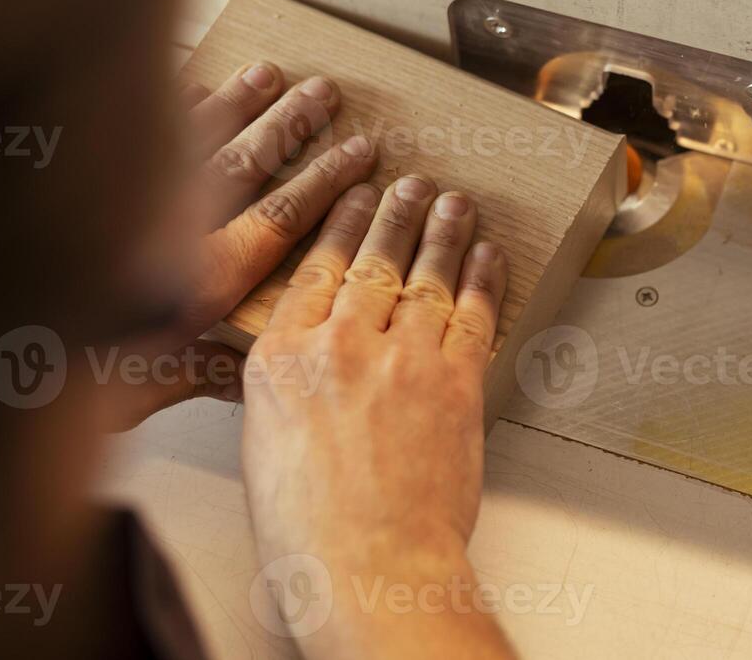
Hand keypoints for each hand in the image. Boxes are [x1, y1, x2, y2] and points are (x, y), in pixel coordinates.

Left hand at [99, 61, 377, 430]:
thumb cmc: (58, 375)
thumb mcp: (140, 387)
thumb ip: (201, 372)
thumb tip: (252, 374)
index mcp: (197, 279)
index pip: (279, 218)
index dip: (326, 185)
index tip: (360, 158)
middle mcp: (168, 224)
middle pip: (245, 161)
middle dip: (292, 125)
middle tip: (328, 94)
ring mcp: (124, 190)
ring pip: (193, 133)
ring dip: (238, 101)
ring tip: (271, 74)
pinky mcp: (78, 170)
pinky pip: (128, 122)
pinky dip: (164, 99)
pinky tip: (191, 78)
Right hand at [240, 178, 514, 658]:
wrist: (367, 567)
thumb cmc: (310, 530)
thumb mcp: (264, 443)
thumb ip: (287, 386)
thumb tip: (307, 362)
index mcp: (281, 361)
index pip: (314, 272)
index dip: (339, 228)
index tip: (351, 201)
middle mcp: (340, 347)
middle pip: (373, 260)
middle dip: (394, 214)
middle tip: (408, 184)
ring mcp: (402, 360)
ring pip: (426, 276)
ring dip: (443, 231)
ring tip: (452, 202)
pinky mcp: (455, 382)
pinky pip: (474, 313)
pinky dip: (484, 278)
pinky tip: (487, 255)